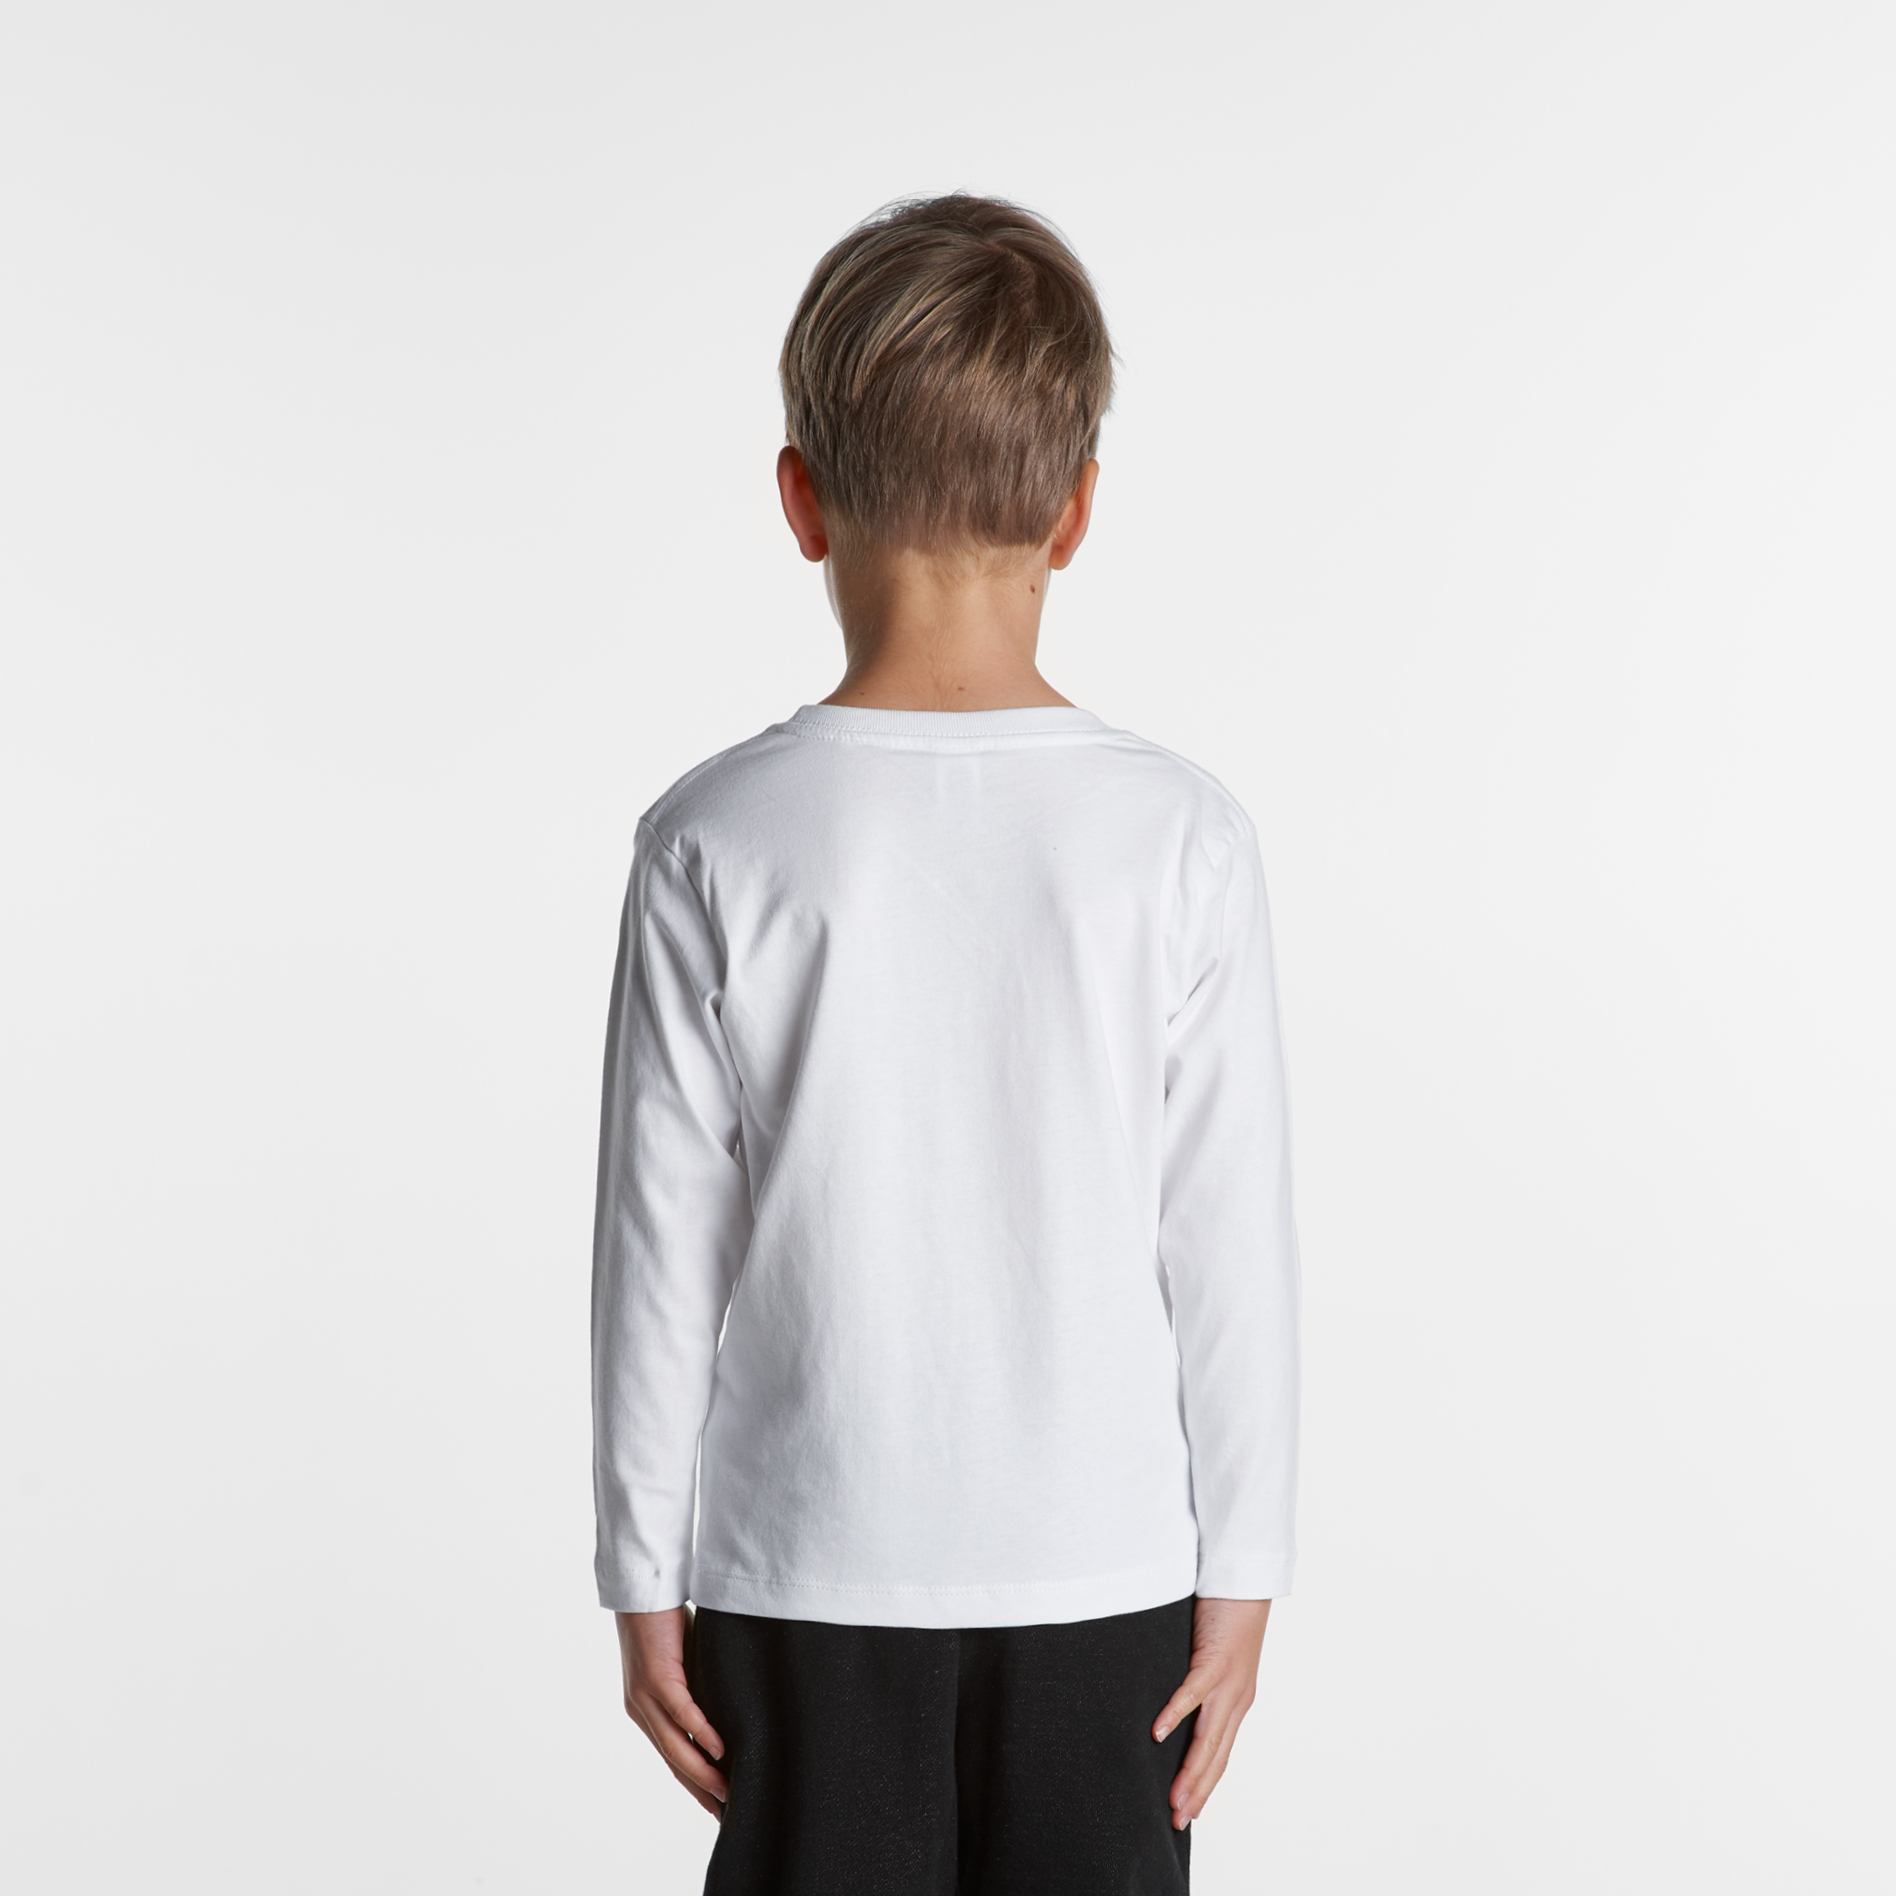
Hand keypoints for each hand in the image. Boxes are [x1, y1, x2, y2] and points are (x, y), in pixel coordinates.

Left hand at [616, 1607, 727, 1820]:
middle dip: (700, 1791)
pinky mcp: (656, 1678)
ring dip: (702, 1773)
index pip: (672, 1758)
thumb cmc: (666, 1624)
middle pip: (674, 1762)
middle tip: (725, 1815)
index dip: (693, 1785)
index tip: (716, 1807)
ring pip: (675, 1746)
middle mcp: (641, 1712)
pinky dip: (701, 1733)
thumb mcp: (684, 1667)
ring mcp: (645, 1698)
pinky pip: (681, 1713)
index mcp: (646, 1712)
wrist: (643, 1592)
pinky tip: (719, 1750)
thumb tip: (728, 1715)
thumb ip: (697, 1693)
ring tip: (725, 1793)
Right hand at [1151, 1596, 1270, 1829]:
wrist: (1247, 1581)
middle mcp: (1238, 1698)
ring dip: (1191, 1771)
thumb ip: (1197, 1683)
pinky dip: (1176, 1715)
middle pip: (1217, 1755)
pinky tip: (1157, 1733)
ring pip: (1210, 1736)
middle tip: (1178, 1821)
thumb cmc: (1225, 1615)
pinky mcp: (1217, 1659)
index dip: (1205, 1785)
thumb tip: (1168, 1707)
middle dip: (1198, 1791)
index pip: (1220, 1753)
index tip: (1188, 1812)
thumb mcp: (1211, 1659)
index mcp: (1236, 1701)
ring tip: (1174, 1798)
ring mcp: (1230, 1681)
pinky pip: (1194, 1693)